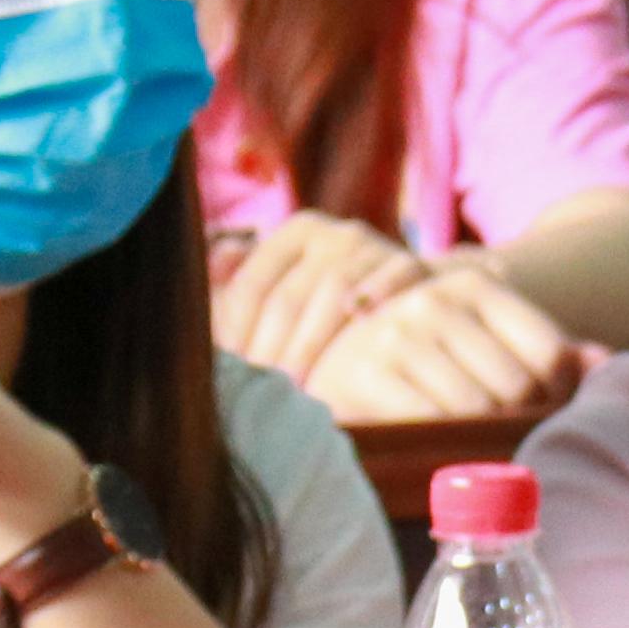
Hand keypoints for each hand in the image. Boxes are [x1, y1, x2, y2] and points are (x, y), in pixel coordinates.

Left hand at [213, 209, 429, 378]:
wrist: (418, 294)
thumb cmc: (338, 301)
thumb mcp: (292, 285)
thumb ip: (245, 280)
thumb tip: (210, 267)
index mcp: (297, 232)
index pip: (252, 285)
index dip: (236, 334)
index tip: (232, 377)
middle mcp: (334, 234)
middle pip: (289, 297)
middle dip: (271, 353)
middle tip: (261, 395)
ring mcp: (376, 248)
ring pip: (334, 295)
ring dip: (312, 347)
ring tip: (297, 389)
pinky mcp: (414, 266)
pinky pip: (395, 278)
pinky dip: (377, 294)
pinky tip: (357, 321)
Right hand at [306, 255, 586, 422]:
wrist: (332, 365)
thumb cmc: (428, 361)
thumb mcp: (486, 339)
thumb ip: (548, 349)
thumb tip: (605, 363)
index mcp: (475, 283)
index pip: (550, 352)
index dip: (557, 395)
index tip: (538, 412)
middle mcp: (437, 300)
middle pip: (517, 387)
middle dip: (518, 421)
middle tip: (503, 437)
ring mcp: (399, 333)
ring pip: (478, 410)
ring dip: (481, 438)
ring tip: (472, 442)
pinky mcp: (367, 373)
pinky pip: (434, 424)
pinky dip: (445, 445)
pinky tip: (441, 445)